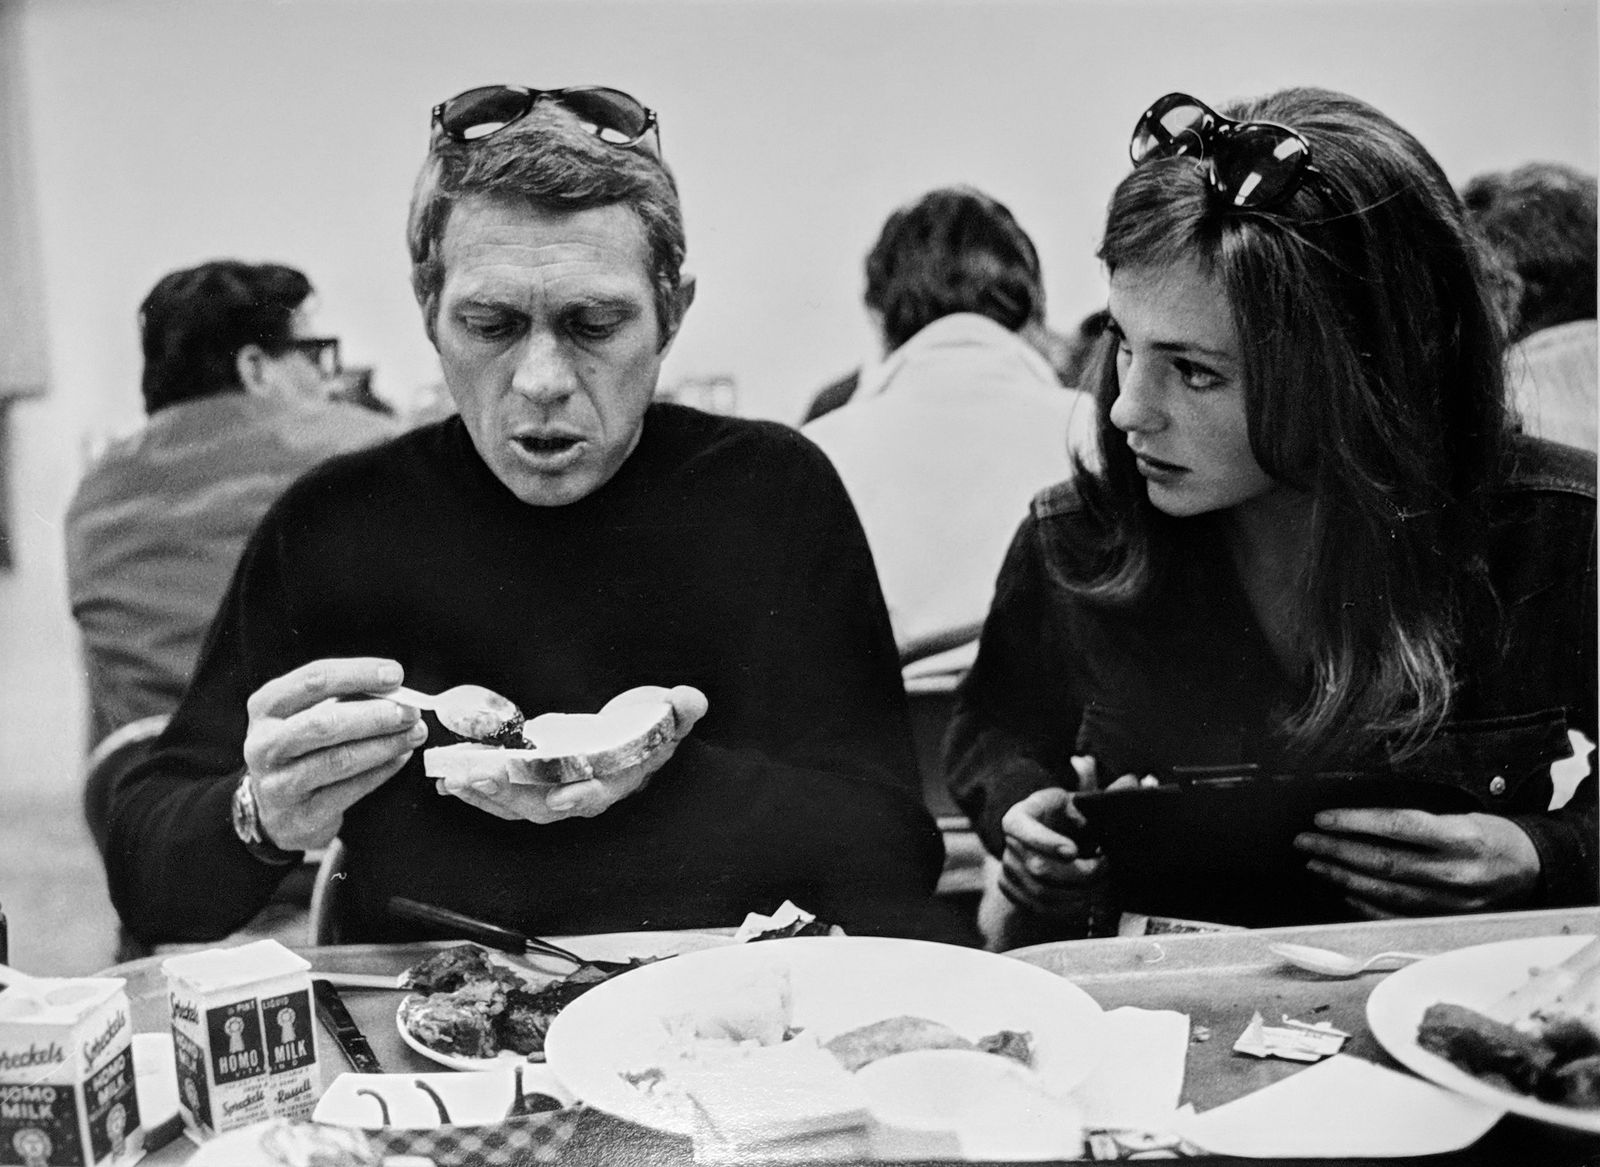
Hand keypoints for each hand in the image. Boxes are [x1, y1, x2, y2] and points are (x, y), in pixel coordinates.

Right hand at [244, 658, 427, 850]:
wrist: (277, 812)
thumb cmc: (300, 750)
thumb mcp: (306, 716)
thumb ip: (344, 700)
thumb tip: (394, 691)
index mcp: (266, 707)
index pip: (313, 681)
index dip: (357, 674)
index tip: (395, 675)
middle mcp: (264, 745)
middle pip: (324, 723)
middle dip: (375, 715)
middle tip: (411, 711)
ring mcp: (279, 784)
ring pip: (339, 760)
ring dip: (385, 744)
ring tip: (414, 733)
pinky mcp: (301, 817)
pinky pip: (349, 790)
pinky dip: (382, 771)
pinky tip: (400, 757)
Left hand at [438, 685, 707, 823]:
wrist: (633, 737)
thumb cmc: (650, 728)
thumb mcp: (670, 715)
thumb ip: (681, 710)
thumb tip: (691, 700)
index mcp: (618, 778)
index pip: (601, 791)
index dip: (582, 796)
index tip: (561, 797)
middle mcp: (584, 793)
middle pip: (547, 804)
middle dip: (514, 794)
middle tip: (483, 777)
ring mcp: (556, 792)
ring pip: (519, 804)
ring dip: (487, 795)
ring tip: (456, 780)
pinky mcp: (534, 784)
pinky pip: (504, 795)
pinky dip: (478, 791)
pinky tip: (451, 782)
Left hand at [1294, 808, 1541, 917]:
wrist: (1535, 871)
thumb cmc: (1494, 837)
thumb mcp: (1464, 817)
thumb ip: (1420, 823)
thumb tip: (1362, 822)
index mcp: (1461, 838)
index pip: (1398, 826)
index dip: (1356, 822)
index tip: (1323, 818)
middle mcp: (1454, 873)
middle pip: (1383, 862)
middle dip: (1336, 850)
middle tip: (1305, 841)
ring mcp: (1449, 902)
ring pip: (1384, 891)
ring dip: (1342, 876)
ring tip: (1315, 863)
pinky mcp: (1445, 921)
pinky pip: (1395, 916)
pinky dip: (1364, 903)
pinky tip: (1342, 890)